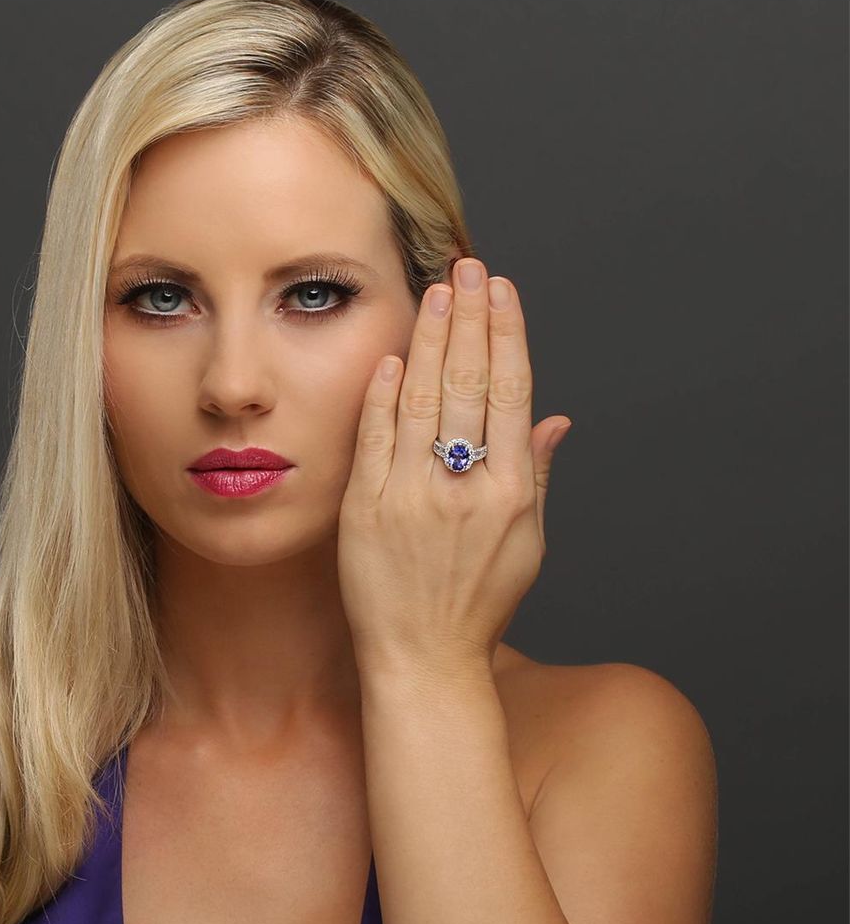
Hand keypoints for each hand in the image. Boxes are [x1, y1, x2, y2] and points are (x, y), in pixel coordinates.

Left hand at [336, 257, 571, 679]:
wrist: (421, 656)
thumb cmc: (477, 604)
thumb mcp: (527, 544)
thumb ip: (537, 474)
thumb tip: (556, 418)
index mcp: (511, 493)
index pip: (512, 391)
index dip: (507, 333)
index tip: (501, 289)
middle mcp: (463, 488)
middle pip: (469, 383)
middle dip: (469, 318)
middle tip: (466, 267)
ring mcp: (411, 497)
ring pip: (422, 400)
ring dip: (430, 339)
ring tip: (435, 292)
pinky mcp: (367, 509)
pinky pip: (376, 439)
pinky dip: (384, 395)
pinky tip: (393, 355)